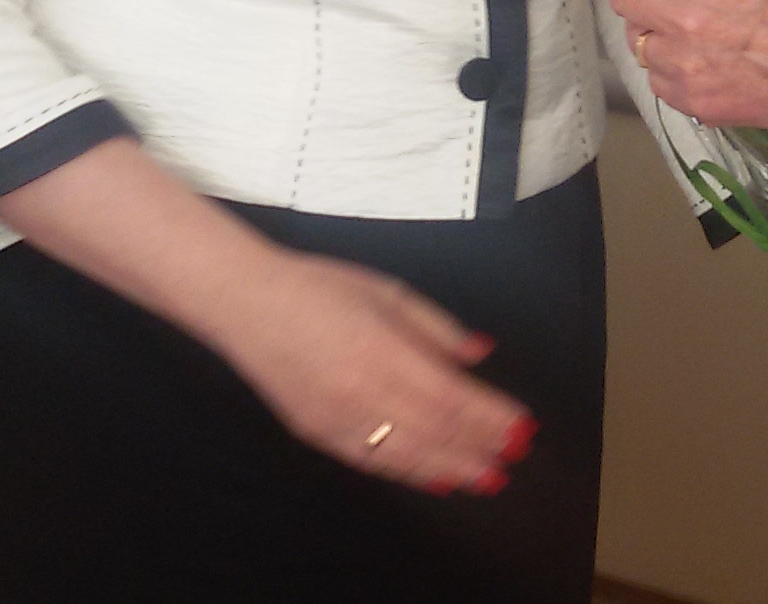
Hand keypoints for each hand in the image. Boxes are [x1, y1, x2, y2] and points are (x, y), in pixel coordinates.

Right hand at [202, 243, 535, 494]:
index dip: (489, 417)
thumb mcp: (387, 292)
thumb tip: (480, 354)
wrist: (246, 304)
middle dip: (478, 447)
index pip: (451, 396)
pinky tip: (436, 479)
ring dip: (451, 468)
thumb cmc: (319, 288)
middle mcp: (363, 392)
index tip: (521, 427)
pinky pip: (373, 462)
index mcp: (383, 351)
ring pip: (406, 455)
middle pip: (434, 430)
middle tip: (512, 460)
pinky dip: (410, 473)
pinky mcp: (319, 434)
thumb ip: (436, 328)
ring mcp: (338, 419)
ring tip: (486, 479)